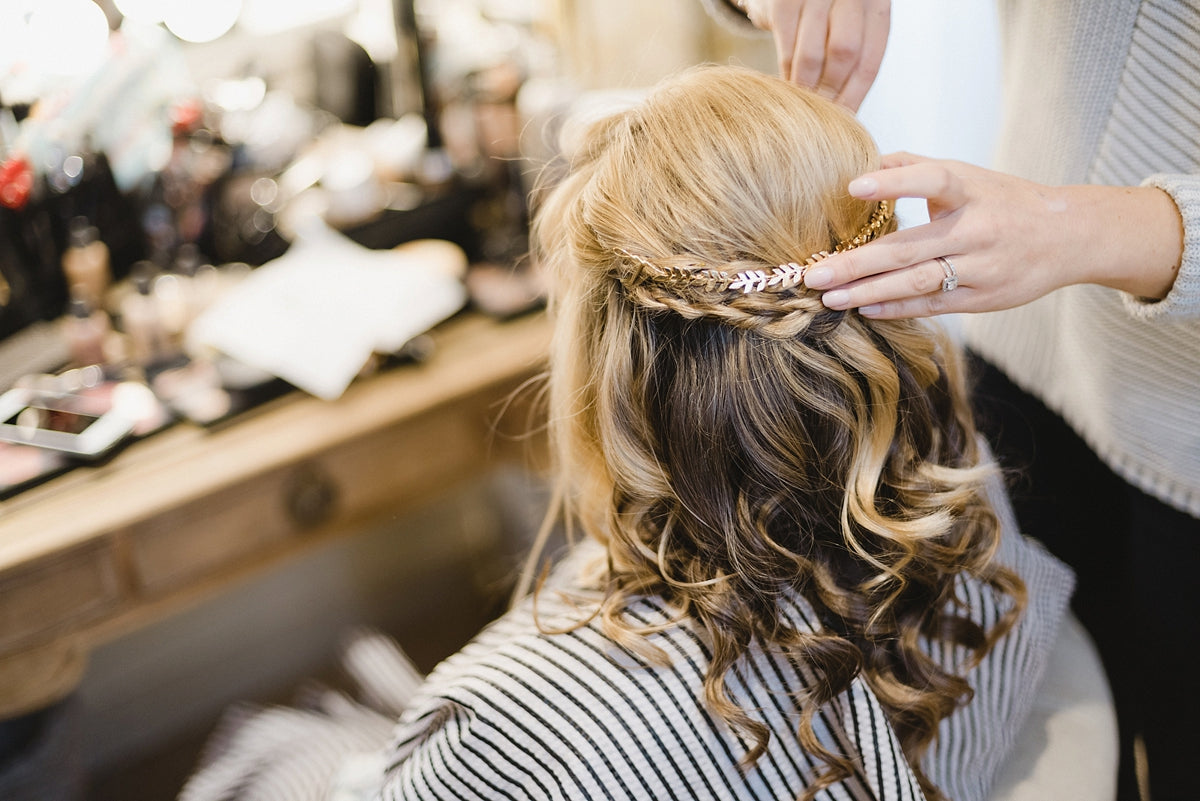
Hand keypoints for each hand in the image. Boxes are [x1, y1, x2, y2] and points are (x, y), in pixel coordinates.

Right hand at [740, 0, 890, 110]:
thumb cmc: (823, 12)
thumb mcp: (848, 26)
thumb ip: (854, 59)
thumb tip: (848, 118)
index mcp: (876, 5)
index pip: (869, 61)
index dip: (854, 98)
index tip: (840, 124)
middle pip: (844, 56)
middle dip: (828, 94)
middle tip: (816, 118)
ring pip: (812, 56)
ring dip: (804, 89)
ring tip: (799, 107)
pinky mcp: (784, 1)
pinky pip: (786, 49)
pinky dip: (785, 74)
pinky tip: (786, 86)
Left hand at [802, 152, 1183, 317]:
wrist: (1068, 237)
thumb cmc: (1005, 200)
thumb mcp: (970, 176)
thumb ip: (918, 167)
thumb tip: (868, 157)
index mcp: (974, 189)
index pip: (933, 179)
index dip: (895, 181)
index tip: (853, 186)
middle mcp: (978, 229)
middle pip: (910, 248)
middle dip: (858, 263)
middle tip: (815, 272)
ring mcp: (982, 268)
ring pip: (918, 283)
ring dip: (870, 292)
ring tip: (830, 297)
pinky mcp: (983, 299)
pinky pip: (933, 306)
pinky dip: (896, 308)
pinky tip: (863, 309)